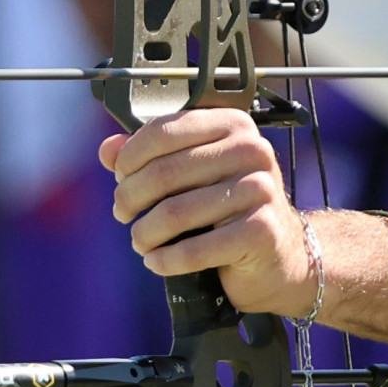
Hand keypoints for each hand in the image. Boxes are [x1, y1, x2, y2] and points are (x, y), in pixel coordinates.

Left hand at [100, 108, 313, 314]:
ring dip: (145, 233)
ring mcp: (260, 190)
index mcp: (232, 125)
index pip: (164, 130)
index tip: (120, 177)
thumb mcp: (192, 175)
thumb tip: (108, 150)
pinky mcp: (261, 231)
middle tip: (123, 213)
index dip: (130, 157)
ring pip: (175, 213)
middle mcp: (251, 150)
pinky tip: (157, 261)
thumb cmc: (230, 209)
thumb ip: (151, 158)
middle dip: (130, 197)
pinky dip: (166, 260)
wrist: (279, 255)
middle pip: (165, 172)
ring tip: (140, 240)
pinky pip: (195, 249)